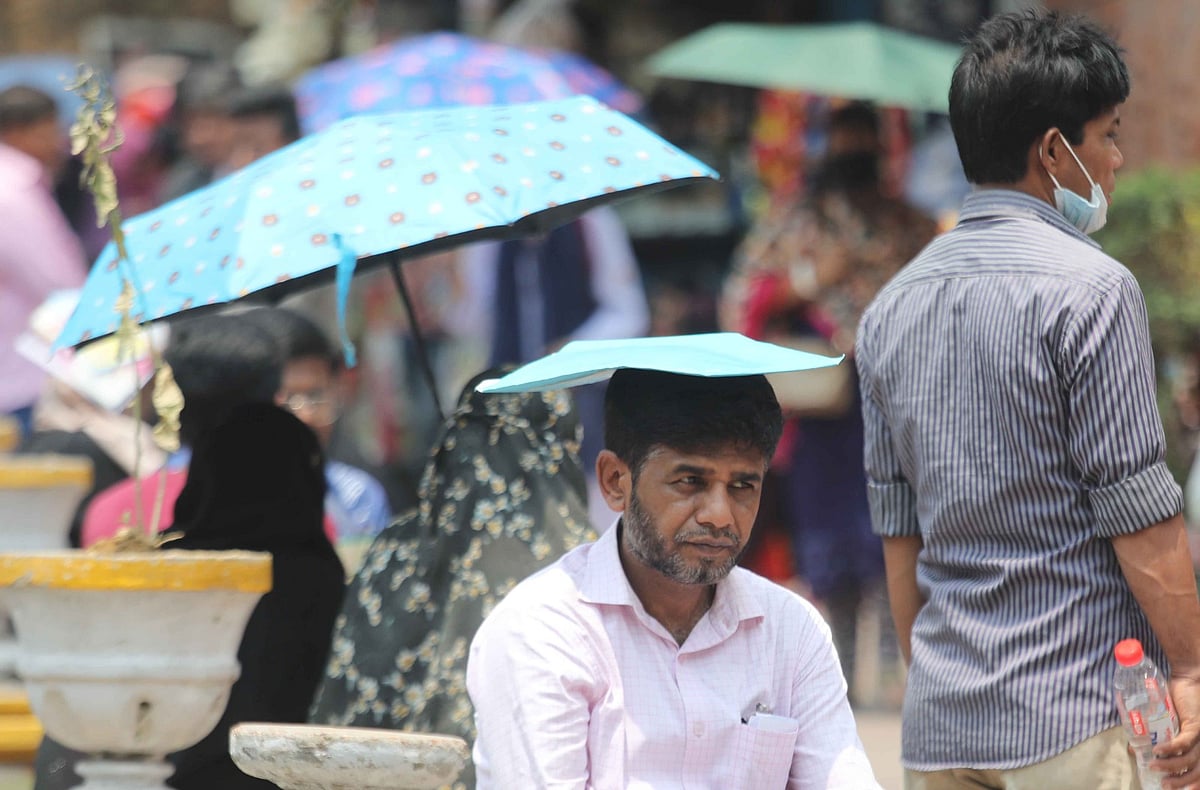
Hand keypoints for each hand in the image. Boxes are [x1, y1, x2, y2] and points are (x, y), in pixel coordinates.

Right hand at [1154, 674, 1199, 788]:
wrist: (1189, 678)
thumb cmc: (1177, 699)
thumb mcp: (1164, 722)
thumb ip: (1153, 735)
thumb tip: (1133, 749)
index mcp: (1197, 745)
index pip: (1199, 770)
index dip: (1194, 784)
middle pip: (1197, 770)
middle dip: (1181, 781)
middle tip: (1164, 785)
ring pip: (1189, 759)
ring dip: (1171, 766)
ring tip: (1153, 767)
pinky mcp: (1195, 726)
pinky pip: (1184, 742)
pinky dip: (1170, 748)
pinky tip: (1158, 751)